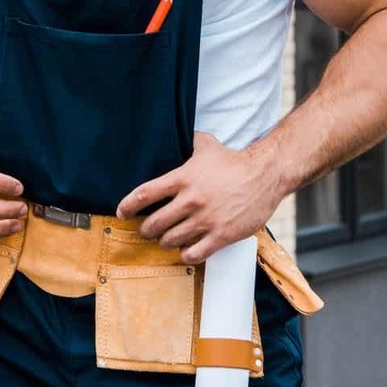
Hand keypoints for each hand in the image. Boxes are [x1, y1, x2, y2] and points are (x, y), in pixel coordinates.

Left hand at [117, 131, 283, 263]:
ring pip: (171, 240)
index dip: (128, 206)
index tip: (121, 212)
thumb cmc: (233, 161)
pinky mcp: (222, 235)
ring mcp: (206, 220)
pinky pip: (194, 253)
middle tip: (146, 230)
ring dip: (164, 242)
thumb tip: (174, 131)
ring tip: (165, 239)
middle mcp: (191, 200)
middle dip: (145, 229)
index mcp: (182, 179)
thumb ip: (187, 142)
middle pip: (154, 222)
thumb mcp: (206, 145)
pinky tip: (185, 251)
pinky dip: (185, 255)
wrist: (265, 175)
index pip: (145, 194)